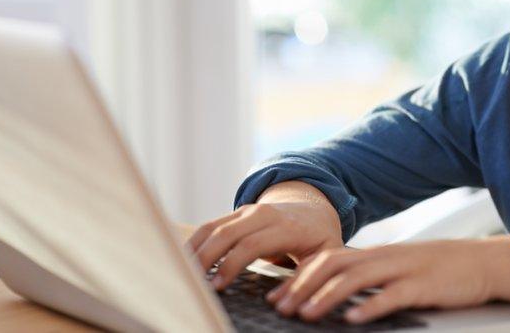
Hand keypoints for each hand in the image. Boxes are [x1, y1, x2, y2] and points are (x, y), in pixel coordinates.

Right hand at [185, 199, 343, 288]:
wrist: (313, 209)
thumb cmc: (319, 238)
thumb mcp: (327, 254)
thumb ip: (310, 273)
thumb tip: (287, 300)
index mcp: (286, 227)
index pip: (252, 244)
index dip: (232, 264)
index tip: (219, 286)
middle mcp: (264, 215)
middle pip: (226, 234)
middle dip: (207, 259)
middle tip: (194, 284)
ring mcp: (248, 211)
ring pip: (213, 227)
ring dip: (195, 250)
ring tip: (182, 273)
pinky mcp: (236, 213)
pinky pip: (210, 225)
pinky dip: (194, 241)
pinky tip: (184, 260)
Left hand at [265, 235, 509, 324]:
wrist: (484, 263)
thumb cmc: (440, 270)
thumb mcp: (400, 270)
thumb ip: (372, 278)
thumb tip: (338, 294)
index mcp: (377, 254)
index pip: (329, 258)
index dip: (299, 276)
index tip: (277, 295)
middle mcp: (385, 257)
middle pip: (335, 264)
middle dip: (303, 285)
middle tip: (281, 306)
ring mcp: (405, 269)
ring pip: (357, 278)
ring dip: (327, 296)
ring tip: (306, 314)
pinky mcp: (424, 285)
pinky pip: (393, 295)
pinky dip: (371, 306)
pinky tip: (354, 319)